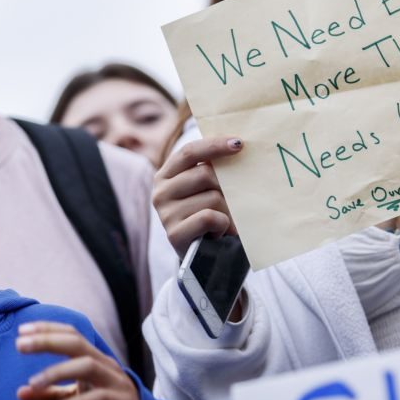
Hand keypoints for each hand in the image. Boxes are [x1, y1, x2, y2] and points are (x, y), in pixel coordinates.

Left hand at [16, 322, 139, 399]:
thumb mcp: (72, 397)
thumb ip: (48, 395)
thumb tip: (19, 393)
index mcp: (91, 357)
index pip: (71, 334)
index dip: (48, 329)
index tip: (21, 330)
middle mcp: (103, 363)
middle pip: (77, 343)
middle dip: (48, 341)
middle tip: (19, 345)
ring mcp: (114, 381)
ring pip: (87, 366)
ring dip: (57, 371)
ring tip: (33, 383)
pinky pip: (99, 398)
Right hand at [152, 136, 242, 257]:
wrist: (201, 255)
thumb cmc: (208, 215)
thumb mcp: (206, 189)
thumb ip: (213, 169)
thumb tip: (238, 146)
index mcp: (166, 174)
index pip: (189, 152)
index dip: (214, 145)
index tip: (239, 143)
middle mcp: (160, 191)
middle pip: (205, 174)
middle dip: (228, 186)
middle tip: (237, 199)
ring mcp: (165, 214)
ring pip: (212, 198)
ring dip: (228, 210)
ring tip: (226, 221)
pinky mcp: (174, 234)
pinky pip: (210, 218)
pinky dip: (223, 224)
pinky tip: (220, 232)